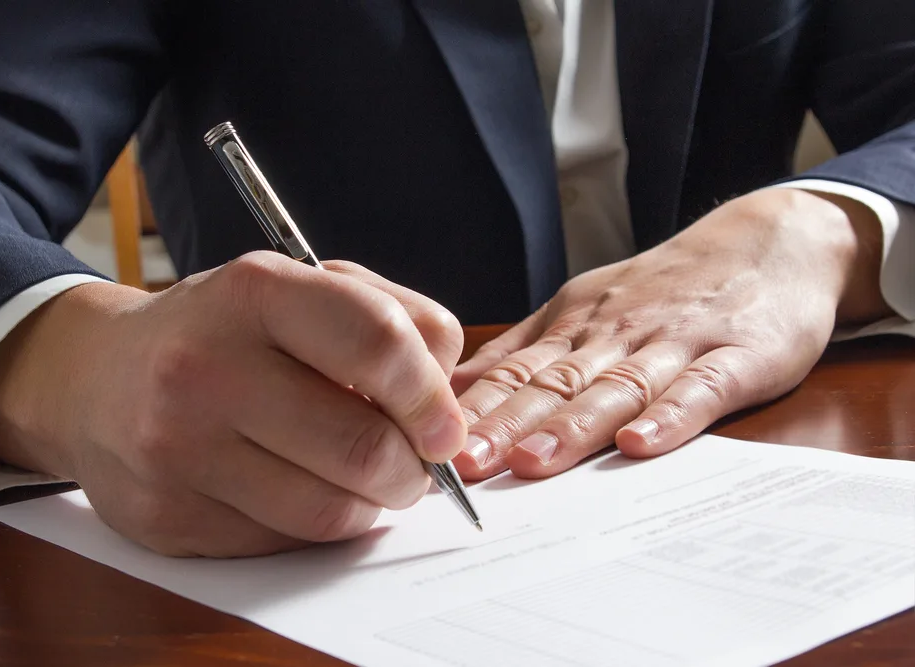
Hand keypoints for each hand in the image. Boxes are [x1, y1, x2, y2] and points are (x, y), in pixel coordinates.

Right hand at [0, 253, 465, 556]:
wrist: (96, 379)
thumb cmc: (222, 332)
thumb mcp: (299, 289)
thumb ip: (390, 320)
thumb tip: (447, 404)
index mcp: (253, 294)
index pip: (378, 342)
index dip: (432, 394)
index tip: (445, 424)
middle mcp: (205, 367)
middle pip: (362, 445)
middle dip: (412, 468)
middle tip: (414, 462)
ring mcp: (179, 449)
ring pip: (331, 509)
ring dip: (371, 502)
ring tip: (362, 475)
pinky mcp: (169, 517)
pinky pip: (286, 541)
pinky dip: (318, 522)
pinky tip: (302, 488)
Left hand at [452, 188, 891, 479]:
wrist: (766, 241)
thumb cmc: (664, 288)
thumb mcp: (585, 306)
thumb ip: (526, 350)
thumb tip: (453, 388)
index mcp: (577, 324)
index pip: (517, 370)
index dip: (475, 409)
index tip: (429, 444)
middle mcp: (616, 333)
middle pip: (556, 384)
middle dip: (506, 425)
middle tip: (462, 465)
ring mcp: (675, 343)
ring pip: (617, 388)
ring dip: (573, 428)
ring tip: (532, 464)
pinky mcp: (735, 357)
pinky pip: (699, 390)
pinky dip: (669, 417)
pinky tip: (639, 445)